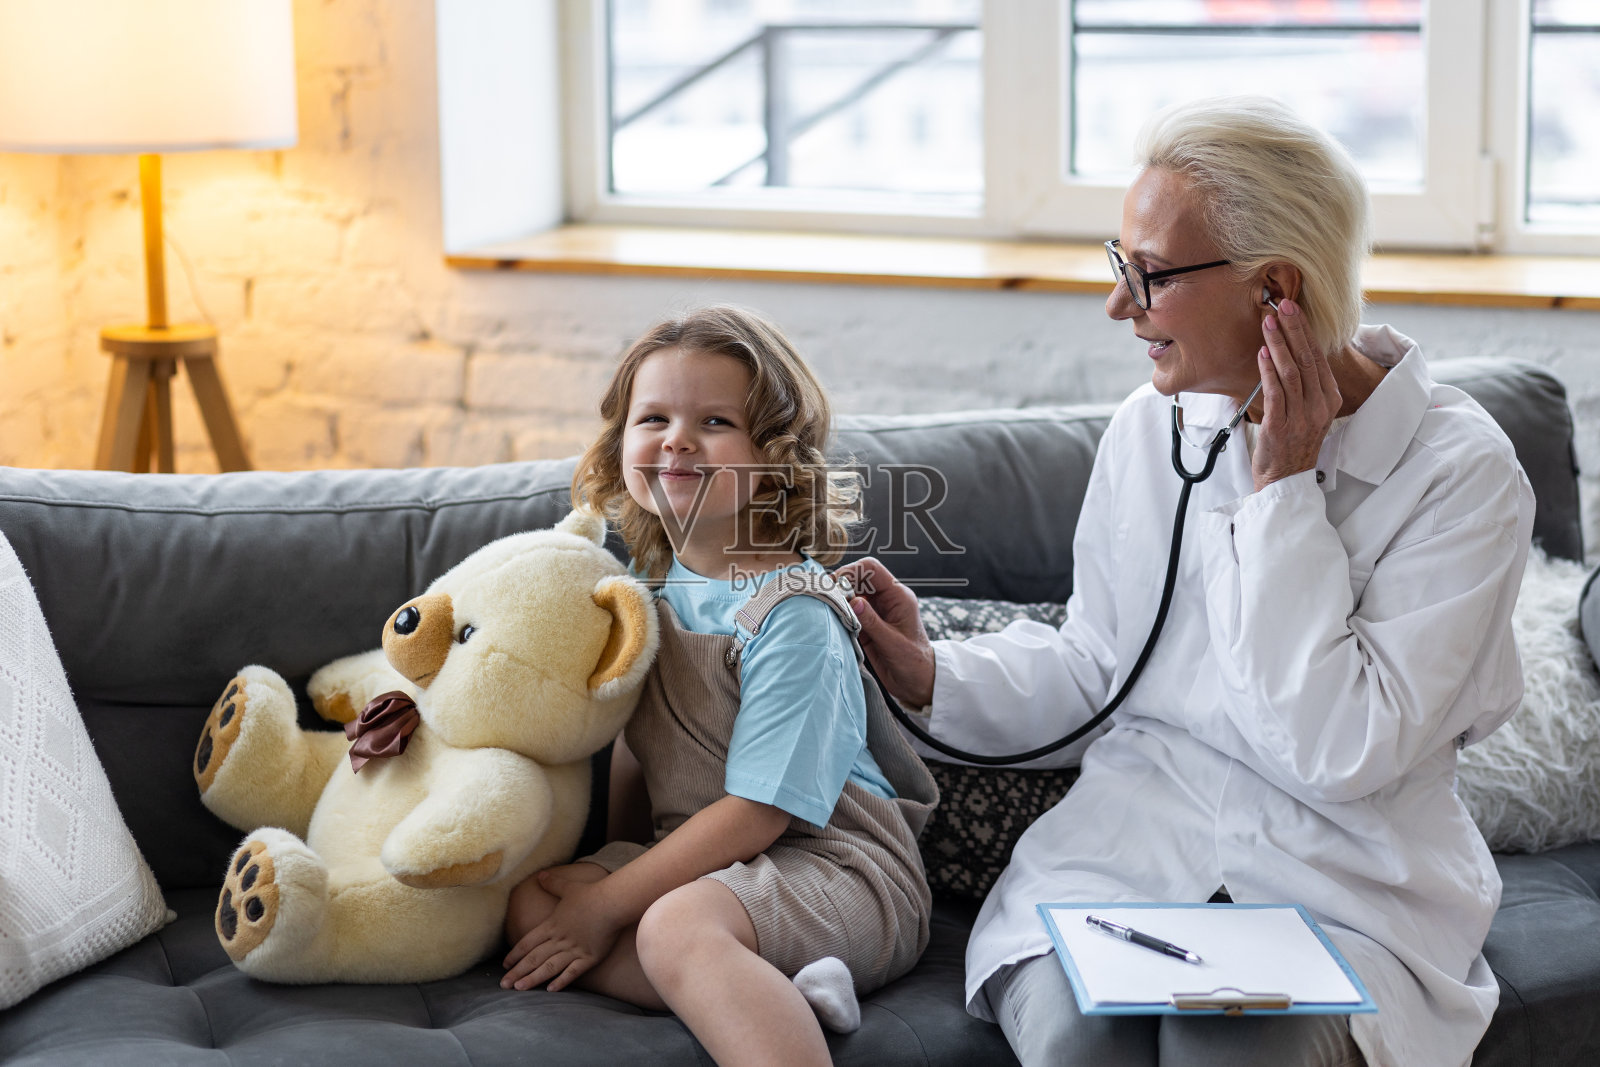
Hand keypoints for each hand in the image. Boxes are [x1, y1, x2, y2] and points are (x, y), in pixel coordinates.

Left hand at [501, 867, 623, 991]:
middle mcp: (560, 939)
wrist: (613, 903)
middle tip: (504, 984)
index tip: (505, 965)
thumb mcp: (568, 887)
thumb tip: (540, 875)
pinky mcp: (589, 957)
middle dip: (518, 971)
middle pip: (534, 958)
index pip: (528, 942)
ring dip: (533, 978)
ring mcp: (574, 949)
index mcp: (552, 924)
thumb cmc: (591, 894)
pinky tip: (551, 990)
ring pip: (549, 967)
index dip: (515, 954)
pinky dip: (561, 981)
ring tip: (520, 988)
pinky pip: (572, 972)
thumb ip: (552, 883)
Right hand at [834, 557, 936, 707]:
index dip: (851, 571)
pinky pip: (848, 610)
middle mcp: (885, 599)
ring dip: (838, 599)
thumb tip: (854, 600)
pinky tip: (831, 619)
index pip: (872, 569)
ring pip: (850, 593)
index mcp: (898, 596)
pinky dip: (838, 613)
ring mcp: (875, 611)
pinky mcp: (866, 624)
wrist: (918, 682)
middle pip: (857, 578)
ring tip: (825, 608)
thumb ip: (872, 622)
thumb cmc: (914, 662)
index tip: (835, 584)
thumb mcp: (893, 643)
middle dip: (840, 584)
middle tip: (825, 597)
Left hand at [1253, 298, 1340, 491]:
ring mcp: (1302, 416)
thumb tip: (1293, 350)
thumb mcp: (1309, 411)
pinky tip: (1263, 353)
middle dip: (1295, 329)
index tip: (1294, 310)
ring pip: (1292, 372)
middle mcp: (1320, 406)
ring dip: (1279, 344)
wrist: (1285, 479)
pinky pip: (1275, 392)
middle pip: (1308, 359)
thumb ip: (1305, 384)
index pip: (1319, 358)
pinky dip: (1268, 370)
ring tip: (1268, 322)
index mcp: (1330, 399)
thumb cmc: (1293, 442)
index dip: (1306, 332)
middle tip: (1283, 305)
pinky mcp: (1281, 426)